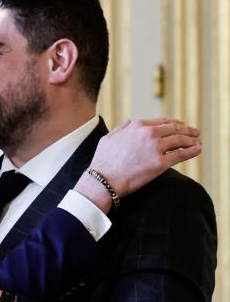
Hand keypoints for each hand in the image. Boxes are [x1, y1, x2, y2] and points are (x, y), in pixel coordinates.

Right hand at [74, 118, 200, 211]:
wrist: (104, 179)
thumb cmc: (103, 161)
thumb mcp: (108, 138)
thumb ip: (121, 128)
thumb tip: (129, 122)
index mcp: (137, 126)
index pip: (162, 122)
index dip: (174, 123)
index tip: (180, 126)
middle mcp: (148, 134)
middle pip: (174, 129)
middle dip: (187, 130)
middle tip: (195, 133)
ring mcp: (156, 147)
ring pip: (181, 140)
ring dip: (192, 140)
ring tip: (197, 142)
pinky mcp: (161, 163)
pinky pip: (182, 154)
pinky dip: (192, 151)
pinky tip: (197, 150)